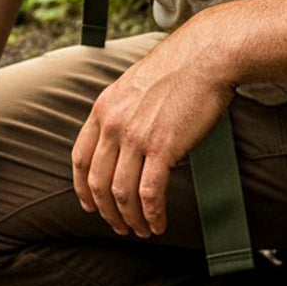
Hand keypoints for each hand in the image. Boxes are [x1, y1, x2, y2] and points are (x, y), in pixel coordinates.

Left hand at [71, 25, 234, 238]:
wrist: (205, 56)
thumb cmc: (179, 67)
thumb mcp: (135, 84)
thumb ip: (124, 111)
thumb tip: (126, 141)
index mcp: (104, 107)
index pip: (81, 157)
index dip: (83, 187)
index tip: (90, 204)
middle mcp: (114, 123)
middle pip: (98, 182)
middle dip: (107, 211)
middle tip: (120, 225)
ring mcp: (136, 135)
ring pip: (121, 193)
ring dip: (131, 219)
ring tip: (142, 229)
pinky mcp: (162, 147)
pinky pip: (150, 194)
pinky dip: (152, 215)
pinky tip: (158, 222)